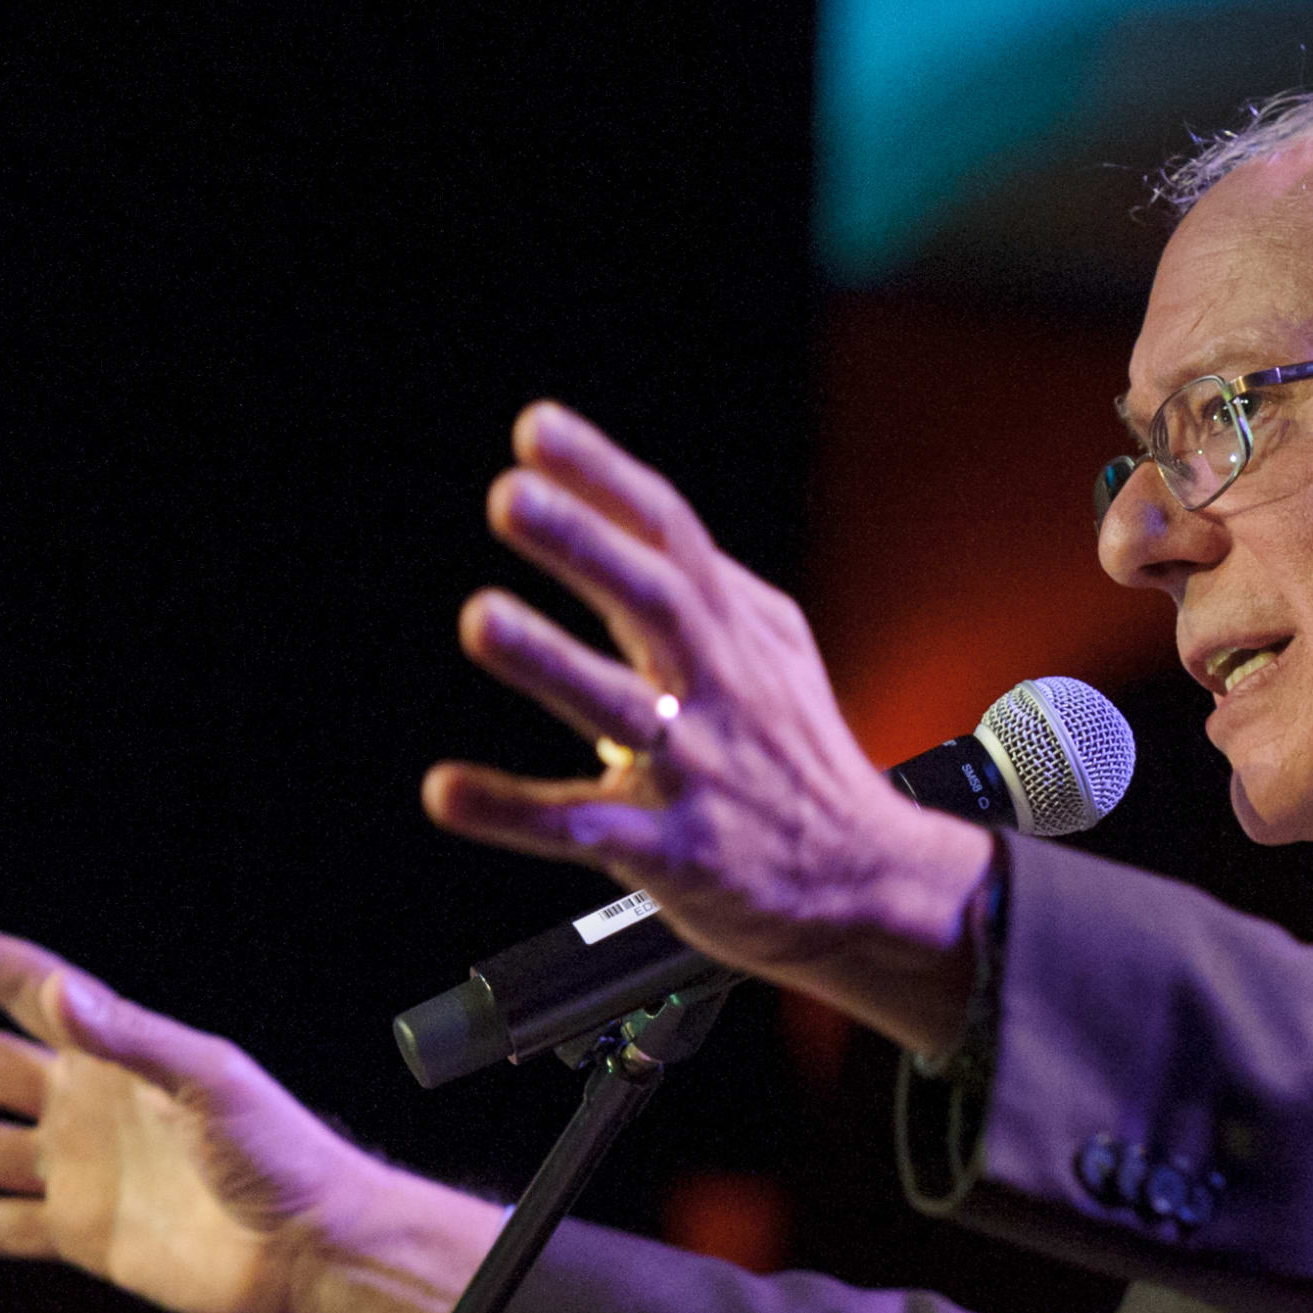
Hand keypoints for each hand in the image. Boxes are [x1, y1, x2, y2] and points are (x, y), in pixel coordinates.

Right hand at [0, 908, 500, 1312]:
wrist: (313, 1251)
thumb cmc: (283, 1155)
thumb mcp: (211, 1082)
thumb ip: (132, 1040)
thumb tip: (60, 995)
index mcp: (121, 1053)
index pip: (29, 992)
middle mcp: (91, 1104)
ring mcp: (82, 1171)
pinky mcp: (84, 1236)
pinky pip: (0, 1228)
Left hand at [427, 402, 989, 1058]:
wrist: (865, 883)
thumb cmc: (805, 762)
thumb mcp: (780, 654)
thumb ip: (713, 587)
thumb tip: (637, 512)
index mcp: (736, 633)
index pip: (672, 534)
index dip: (605, 477)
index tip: (536, 429)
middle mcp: (719, 690)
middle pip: (657, 600)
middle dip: (585, 544)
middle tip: (512, 496)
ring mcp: (698, 769)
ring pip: (620, 710)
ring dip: (550, 661)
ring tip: (481, 619)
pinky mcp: (674, 850)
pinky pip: (583, 828)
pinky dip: (514, 810)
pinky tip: (447, 792)